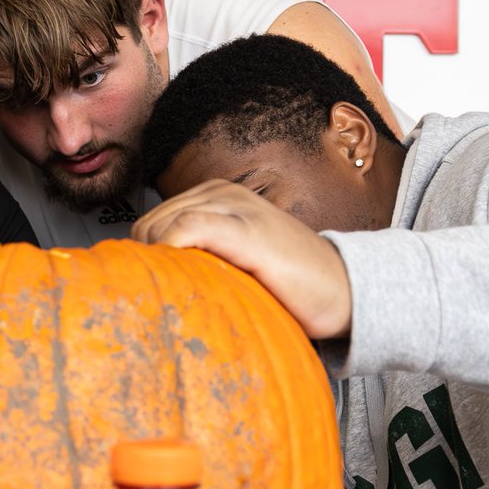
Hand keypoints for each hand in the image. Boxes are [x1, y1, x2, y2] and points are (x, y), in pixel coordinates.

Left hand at [131, 179, 352, 339]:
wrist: (345, 290)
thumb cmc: (291, 282)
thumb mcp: (235, 260)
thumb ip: (200, 257)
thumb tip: (156, 280)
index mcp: (215, 197)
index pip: (149, 223)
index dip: (143, 258)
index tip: (152, 288)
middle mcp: (221, 194)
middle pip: (148, 226)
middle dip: (148, 262)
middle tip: (166, 295)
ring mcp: (235, 208)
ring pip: (160, 226)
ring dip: (159, 263)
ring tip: (179, 294)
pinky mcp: (246, 230)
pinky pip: (186, 229)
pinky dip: (172, 253)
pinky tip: (185, 279)